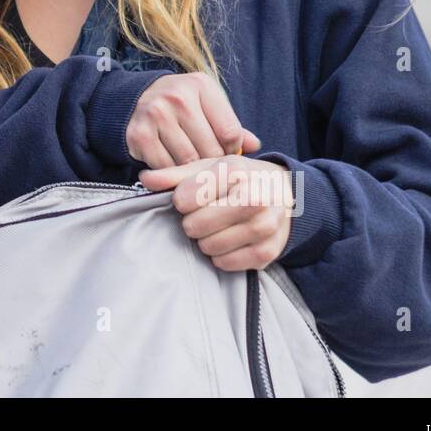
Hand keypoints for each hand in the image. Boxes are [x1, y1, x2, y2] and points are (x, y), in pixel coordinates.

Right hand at [125, 72, 261, 166]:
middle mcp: (177, 97)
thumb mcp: (207, 105)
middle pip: (210, 149)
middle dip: (211, 162)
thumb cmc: (180, 104)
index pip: (230, 132)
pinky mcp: (140, 135)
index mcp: (201, 85)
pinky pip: (165, 167)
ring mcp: (156, 115)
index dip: (232, 150)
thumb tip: (255, 146)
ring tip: (189, 163)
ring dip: (191, 169)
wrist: (135, 99)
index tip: (225, 152)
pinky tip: (170, 161)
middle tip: (206, 162)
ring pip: (188, 161)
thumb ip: (231, 126)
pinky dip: (170, 171)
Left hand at [139, 155, 293, 270]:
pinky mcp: (267, 252)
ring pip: (208, 247)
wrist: (285, 193)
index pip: (184, 200)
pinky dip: (221, 255)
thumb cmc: (240, 178)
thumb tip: (145, 178)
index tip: (193, 197)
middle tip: (206, 213)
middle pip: (194, 226)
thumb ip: (175, 174)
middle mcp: (254, 199)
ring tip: (219, 225)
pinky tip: (230, 239)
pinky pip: (225, 263)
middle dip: (194, 221)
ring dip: (206, 239)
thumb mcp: (209, 167)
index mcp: (235, 172)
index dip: (183, 200)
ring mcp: (264, 227)